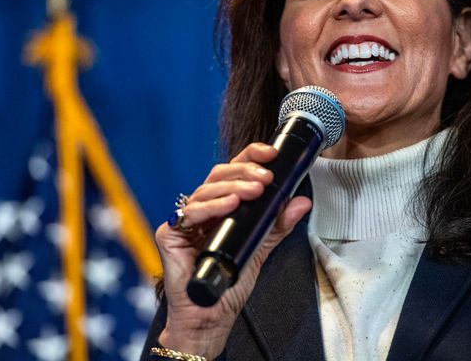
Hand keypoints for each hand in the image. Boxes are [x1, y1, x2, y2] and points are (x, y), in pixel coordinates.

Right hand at [154, 142, 311, 358]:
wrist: (210, 317)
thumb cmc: (229, 284)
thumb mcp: (260, 248)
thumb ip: (277, 225)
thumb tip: (300, 202)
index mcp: (221, 207)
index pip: (234, 172)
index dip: (250, 157)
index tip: (271, 154)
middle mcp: (201, 209)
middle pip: (219, 175)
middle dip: (244, 171)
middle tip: (266, 179)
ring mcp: (185, 221)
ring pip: (205, 189)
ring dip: (233, 186)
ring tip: (254, 190)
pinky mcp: (170, 234)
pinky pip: (188, 213)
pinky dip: (210, 207)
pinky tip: (229, 205)